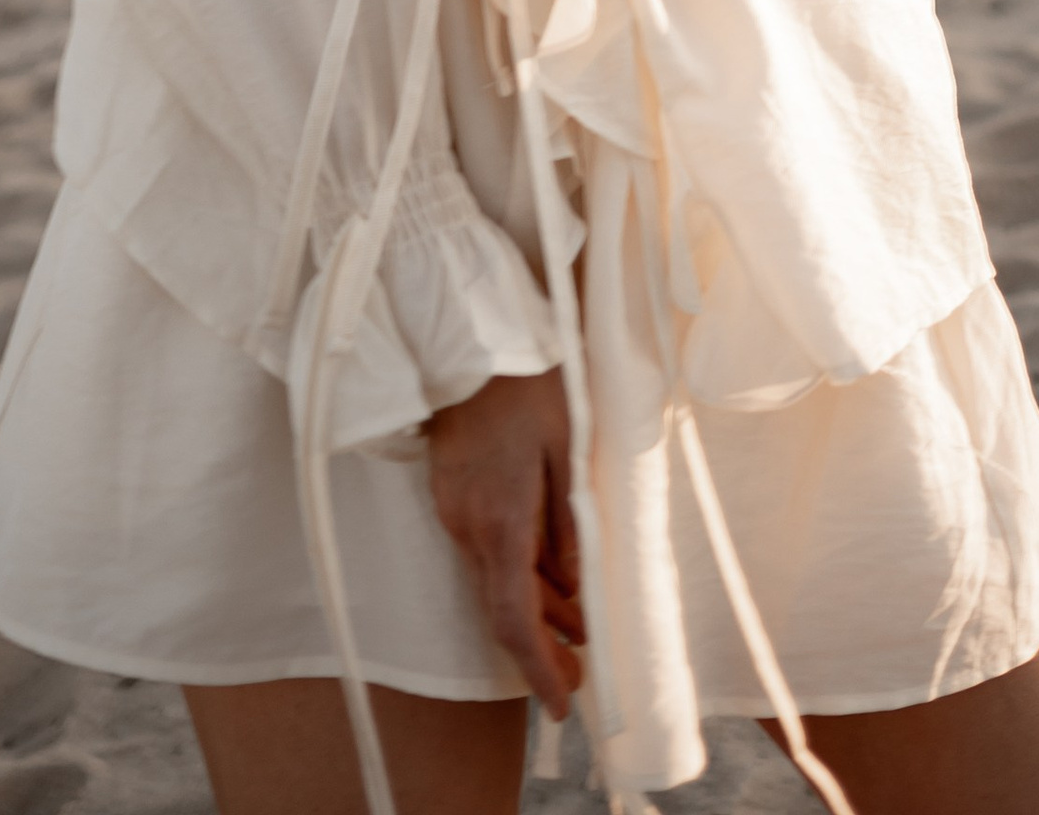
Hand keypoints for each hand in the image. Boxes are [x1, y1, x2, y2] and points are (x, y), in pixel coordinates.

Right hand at [424, 369, 584, 718]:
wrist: (470, 336)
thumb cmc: (529, 382)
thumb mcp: (567, 446)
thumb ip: (570, 521)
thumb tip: (575, 587)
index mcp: (500, 520)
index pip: (514, 619)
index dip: (539, 668)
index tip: (566, 703)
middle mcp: (468, 527)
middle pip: (505, 608)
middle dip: (546, 645)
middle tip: (586, 667)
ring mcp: (454, 512)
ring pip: (496, 582)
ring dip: (537, 608)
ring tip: (582, 622)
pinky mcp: (451, 496)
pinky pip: (487, 553)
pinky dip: (520, 574)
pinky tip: (551, 574)